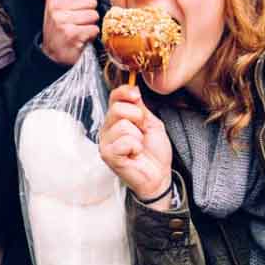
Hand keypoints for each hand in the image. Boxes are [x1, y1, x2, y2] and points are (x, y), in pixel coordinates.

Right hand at [40, 0, 99, 64]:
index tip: (75, 6)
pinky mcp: (72, 34)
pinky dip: (90, 35)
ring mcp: (62, 20)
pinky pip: (94, 29)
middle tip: (77, 21)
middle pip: (91, 1)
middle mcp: (56, 6)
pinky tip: (80, 38)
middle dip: (88, 12)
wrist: (52, 54)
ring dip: (90, 25)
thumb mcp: (58, 5)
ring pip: (94, 15)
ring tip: (78, 29)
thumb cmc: (59, 27)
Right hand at [99, 85, 172, 206]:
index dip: (125, 92)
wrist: (159, 175)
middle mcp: (107, 128)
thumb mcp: (152, 123)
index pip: (114, 97)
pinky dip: (135, 148)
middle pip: (117, 109)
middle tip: (142, 131)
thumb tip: (133, 89)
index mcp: (117, 118)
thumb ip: (140, 108)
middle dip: (137, 118)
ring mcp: (105, 142)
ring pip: (123, 126)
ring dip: (138, 137)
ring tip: (139, 147)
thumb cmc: (154, 152)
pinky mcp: (107, 155)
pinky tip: (134, 155)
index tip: (136, 95)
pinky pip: (124, 141)